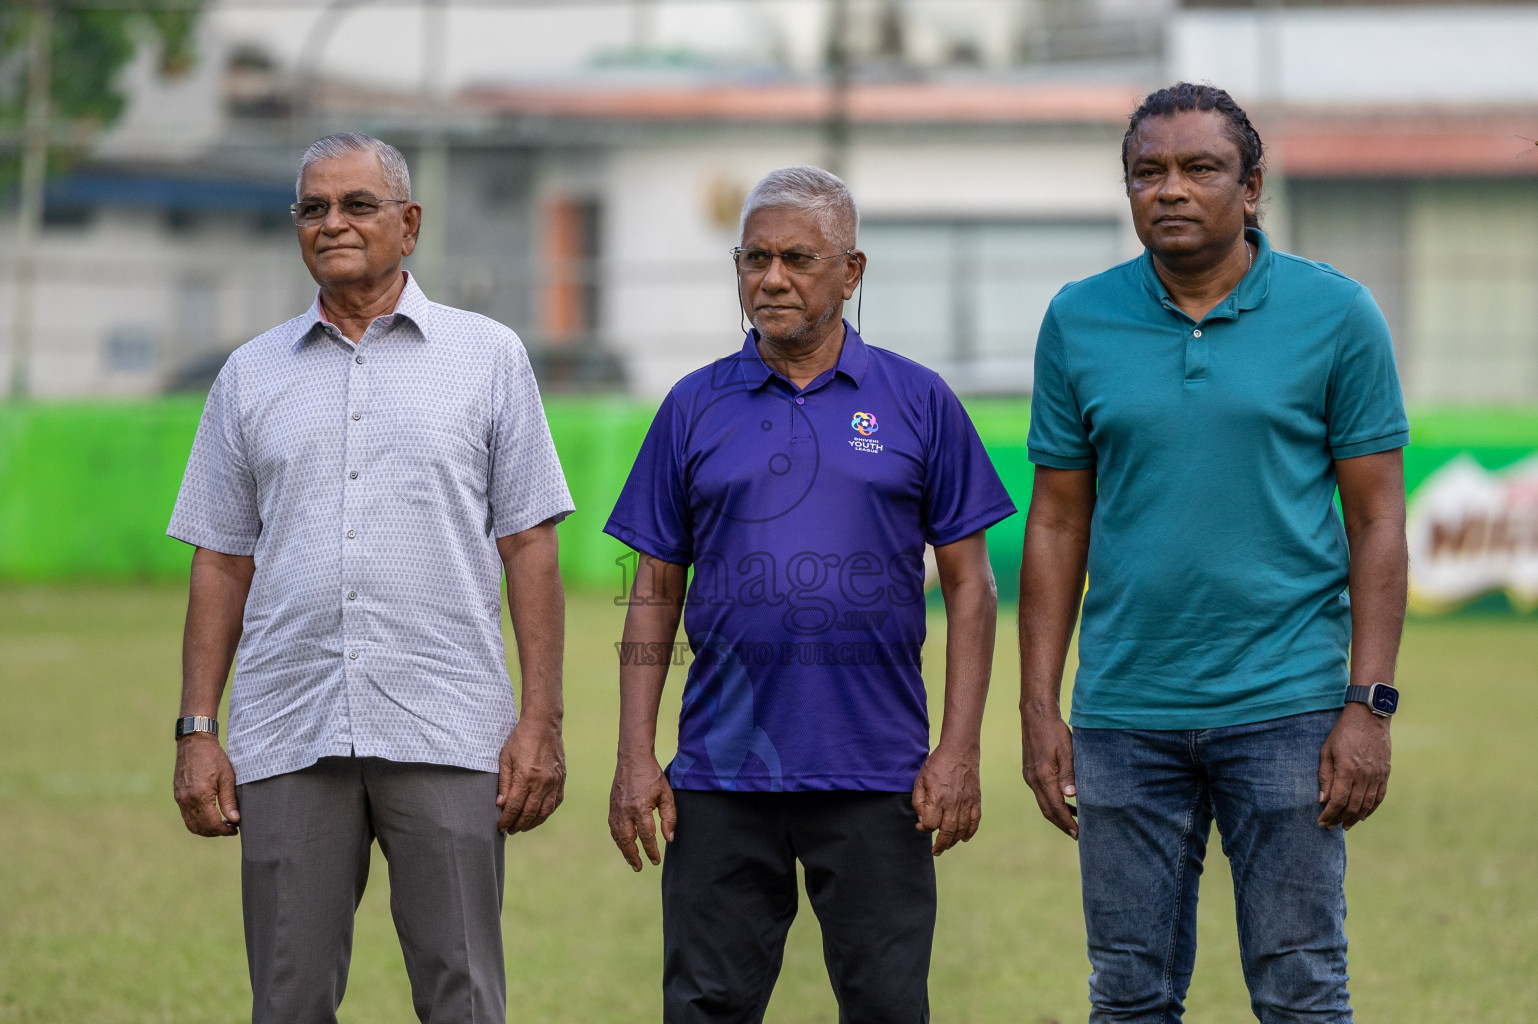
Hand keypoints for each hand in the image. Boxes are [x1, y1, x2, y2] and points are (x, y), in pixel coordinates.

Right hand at [173, 732, 239, 836]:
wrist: (194, 743)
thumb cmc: (213, 758)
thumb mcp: (227, 777)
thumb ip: (229, 800)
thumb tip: (234, 820)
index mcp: (200, 796)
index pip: (212, 824)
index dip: (224, 830)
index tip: (235, 829)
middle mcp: (187, 800)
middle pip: (200, 828)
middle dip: (216, 832)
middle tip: (230, 828)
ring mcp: (180, 799)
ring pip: (191, 825)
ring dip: (206, 829)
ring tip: (221, 825)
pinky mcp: (178, 796)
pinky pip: (186, 816)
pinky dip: (197, 822)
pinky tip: (210, 816)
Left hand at [497, 718, 565, 833]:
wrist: (543, 725)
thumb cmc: (520, 740)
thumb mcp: (505, 758)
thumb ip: (504, 783)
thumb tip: (501, 804)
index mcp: (525, 777)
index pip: (514, 807)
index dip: (506, 820)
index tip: (500, 827)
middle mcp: (542, 782)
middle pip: (529, 813)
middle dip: (518, 825)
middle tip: (510, 830)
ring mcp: (554, 782)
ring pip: (545, 812)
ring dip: (533, 823)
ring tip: (523, 826)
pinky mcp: (561, 779)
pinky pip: (556, 802)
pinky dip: (547, 812)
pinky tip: (539, 815)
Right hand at [608, 754, 676, 870]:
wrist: (633, 759)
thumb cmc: (652, 776)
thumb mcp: (666, 795)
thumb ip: (669, 817)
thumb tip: (669, 839)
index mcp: (640, 808)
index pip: (646, 836)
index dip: (651, 851)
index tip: (655, 861)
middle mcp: (625, 811)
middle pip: (627, 840)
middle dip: (633, 856)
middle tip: (639, 868)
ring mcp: (616, 809)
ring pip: (618, 836)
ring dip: (624, 850)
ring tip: (632, 861)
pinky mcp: (611, 806)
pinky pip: (613, 827)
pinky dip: (618, 839)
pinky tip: (624, 844)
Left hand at [911, 744, 981, 855]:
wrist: (959, 751)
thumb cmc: (936, 765)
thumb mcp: (920, 780)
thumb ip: (918, 801)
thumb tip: (922, 820)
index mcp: (937, 798)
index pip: (931, 824)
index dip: (924, 829)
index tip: (920, 826)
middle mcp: (953, 804)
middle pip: (947, 832)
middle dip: (940, 844)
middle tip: (935, 851)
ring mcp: (966, 803)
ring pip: (962, 830)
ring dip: (954, 841)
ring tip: (947, 845)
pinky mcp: (976, 800)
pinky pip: (975, 821)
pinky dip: (970, 832)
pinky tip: (964, 838)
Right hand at [1022, 707, 1077, 839]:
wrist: (1036, 715)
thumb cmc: (1055, 731)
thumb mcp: (1067, 751)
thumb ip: (1069, 774)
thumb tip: (1071, 796)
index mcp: (1043, 776)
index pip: (1056, 807)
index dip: (1067, 822)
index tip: (1078, 833)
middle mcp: (1033, 780)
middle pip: (1047, 810)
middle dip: (1061, 824)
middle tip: (1076, 834)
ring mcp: (1029, 776)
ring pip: (1043, 802)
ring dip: (1057, 813)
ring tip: (1073, 820)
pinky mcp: (1030, 771)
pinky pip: (1041, 793)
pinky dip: (1052, 801)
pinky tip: (1064, 800)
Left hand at [1318, 703, 1391, 829]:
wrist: (1369, 718)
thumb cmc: (1343, 733)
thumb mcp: (1327, 751)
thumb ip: (1325, 776)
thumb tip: (1323, 800)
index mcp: (1347, 770)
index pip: (1338, 801)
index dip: (1329, 814)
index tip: (1321, 822)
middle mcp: (1364, 776)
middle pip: (1352, 806)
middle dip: (1339, 819)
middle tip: (1330, 826)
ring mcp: (1377, 776)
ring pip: (1367, 805)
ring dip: (1355, 818)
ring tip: (1345, 825)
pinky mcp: (1385, 774)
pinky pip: (1379, 797)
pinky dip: (1371, 809)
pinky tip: (1363, 816)